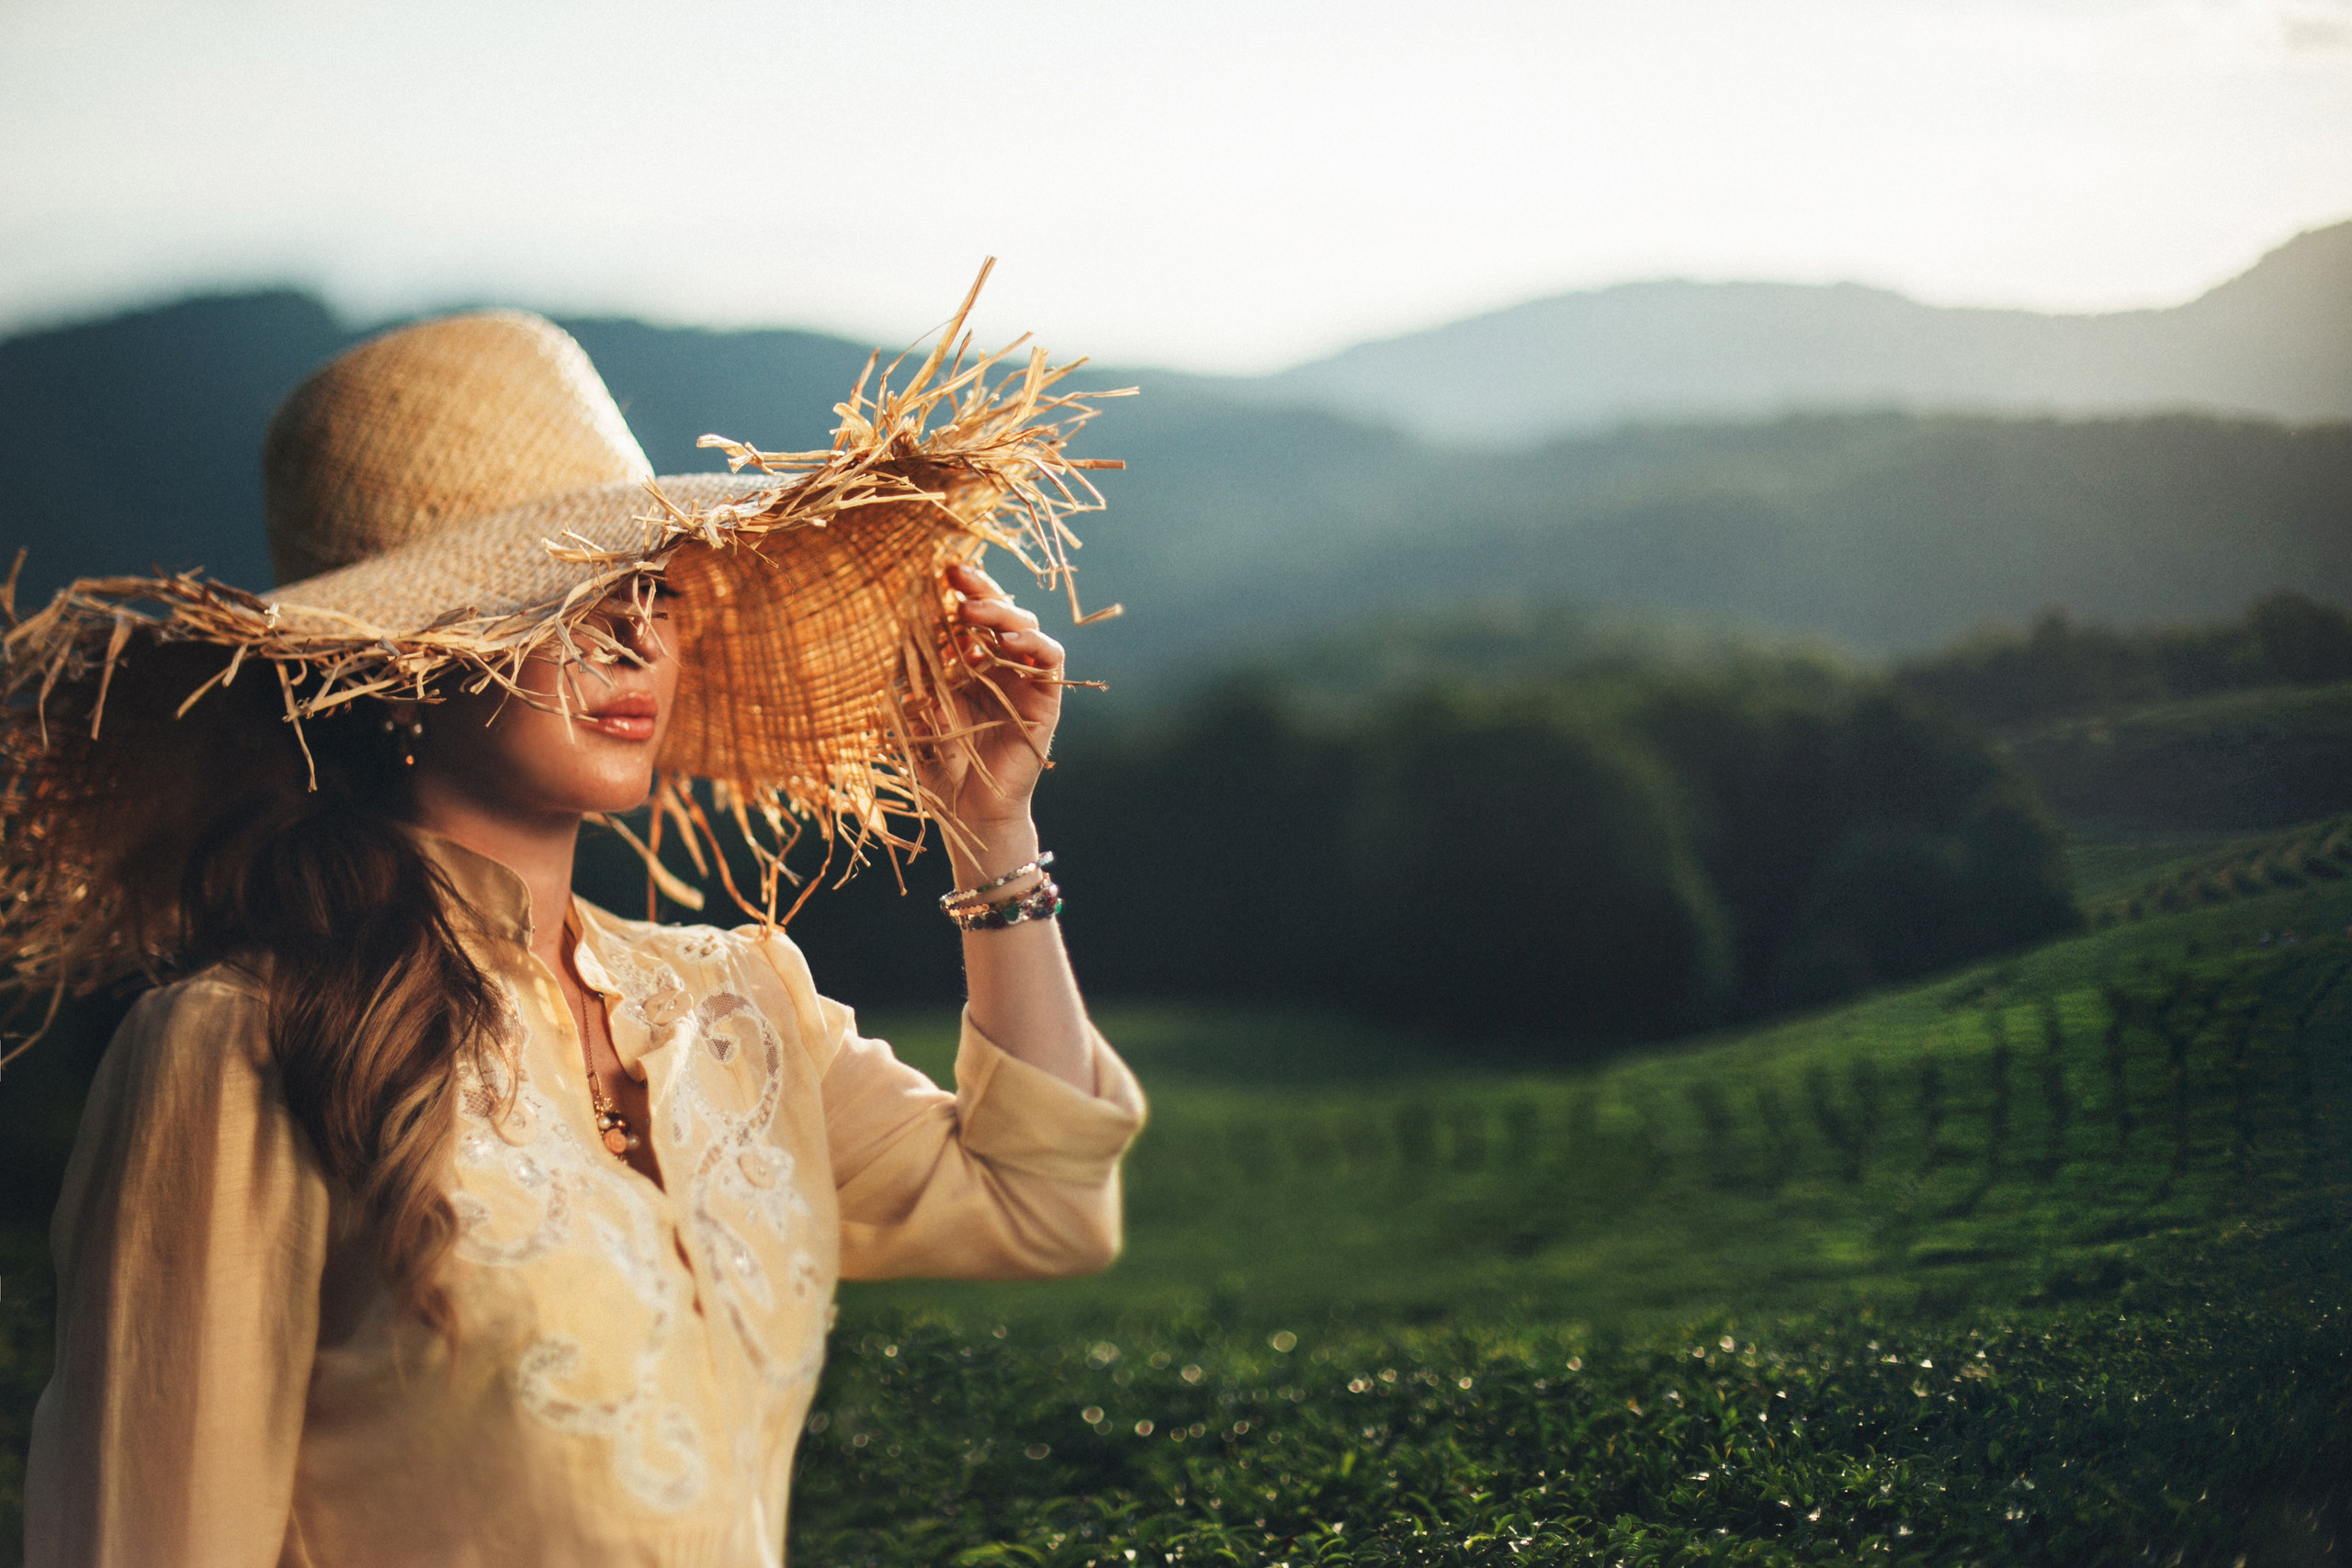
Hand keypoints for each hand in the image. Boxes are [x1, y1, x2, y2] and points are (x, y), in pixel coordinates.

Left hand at [914, 560, 1065, 866]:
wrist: (971, 811)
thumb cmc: (941, 769)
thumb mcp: (918, 718)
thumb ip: (917, 683)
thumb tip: (911, 643)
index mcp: (966, 666)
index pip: (967, 618)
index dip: (955, 594)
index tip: (935, 575)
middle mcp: (998, 667)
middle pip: (997, 613)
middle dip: (979, 590)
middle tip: (955, 577)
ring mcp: (1024, 681)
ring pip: (1025, 627)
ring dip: (1001, 613)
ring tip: (970, 612)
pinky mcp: (1046, 700)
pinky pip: (1050, 659)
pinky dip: (1034, 642)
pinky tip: (1009, 640)